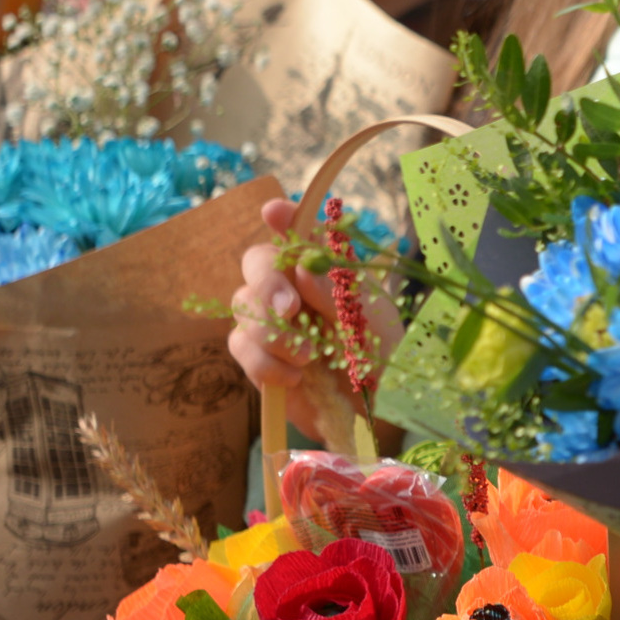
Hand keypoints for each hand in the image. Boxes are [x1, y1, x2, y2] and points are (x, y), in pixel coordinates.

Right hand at [230, 195, 393, 449]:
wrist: (373, 408)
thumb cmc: (379, 353)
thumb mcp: (369, 318)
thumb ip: (336, 291)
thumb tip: (303, 267)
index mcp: (322, 269)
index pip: (296, 232)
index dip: (282, 217)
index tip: (274, 211)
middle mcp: (291, 288)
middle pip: (256, 263)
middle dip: (267, 282)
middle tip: (290, 310)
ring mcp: (269, 321)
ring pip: (242, 305)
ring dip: (274, 332)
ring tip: (310, 356)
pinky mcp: (257, 356)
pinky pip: (241, 346)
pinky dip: (265, 362)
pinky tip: (295, 376)